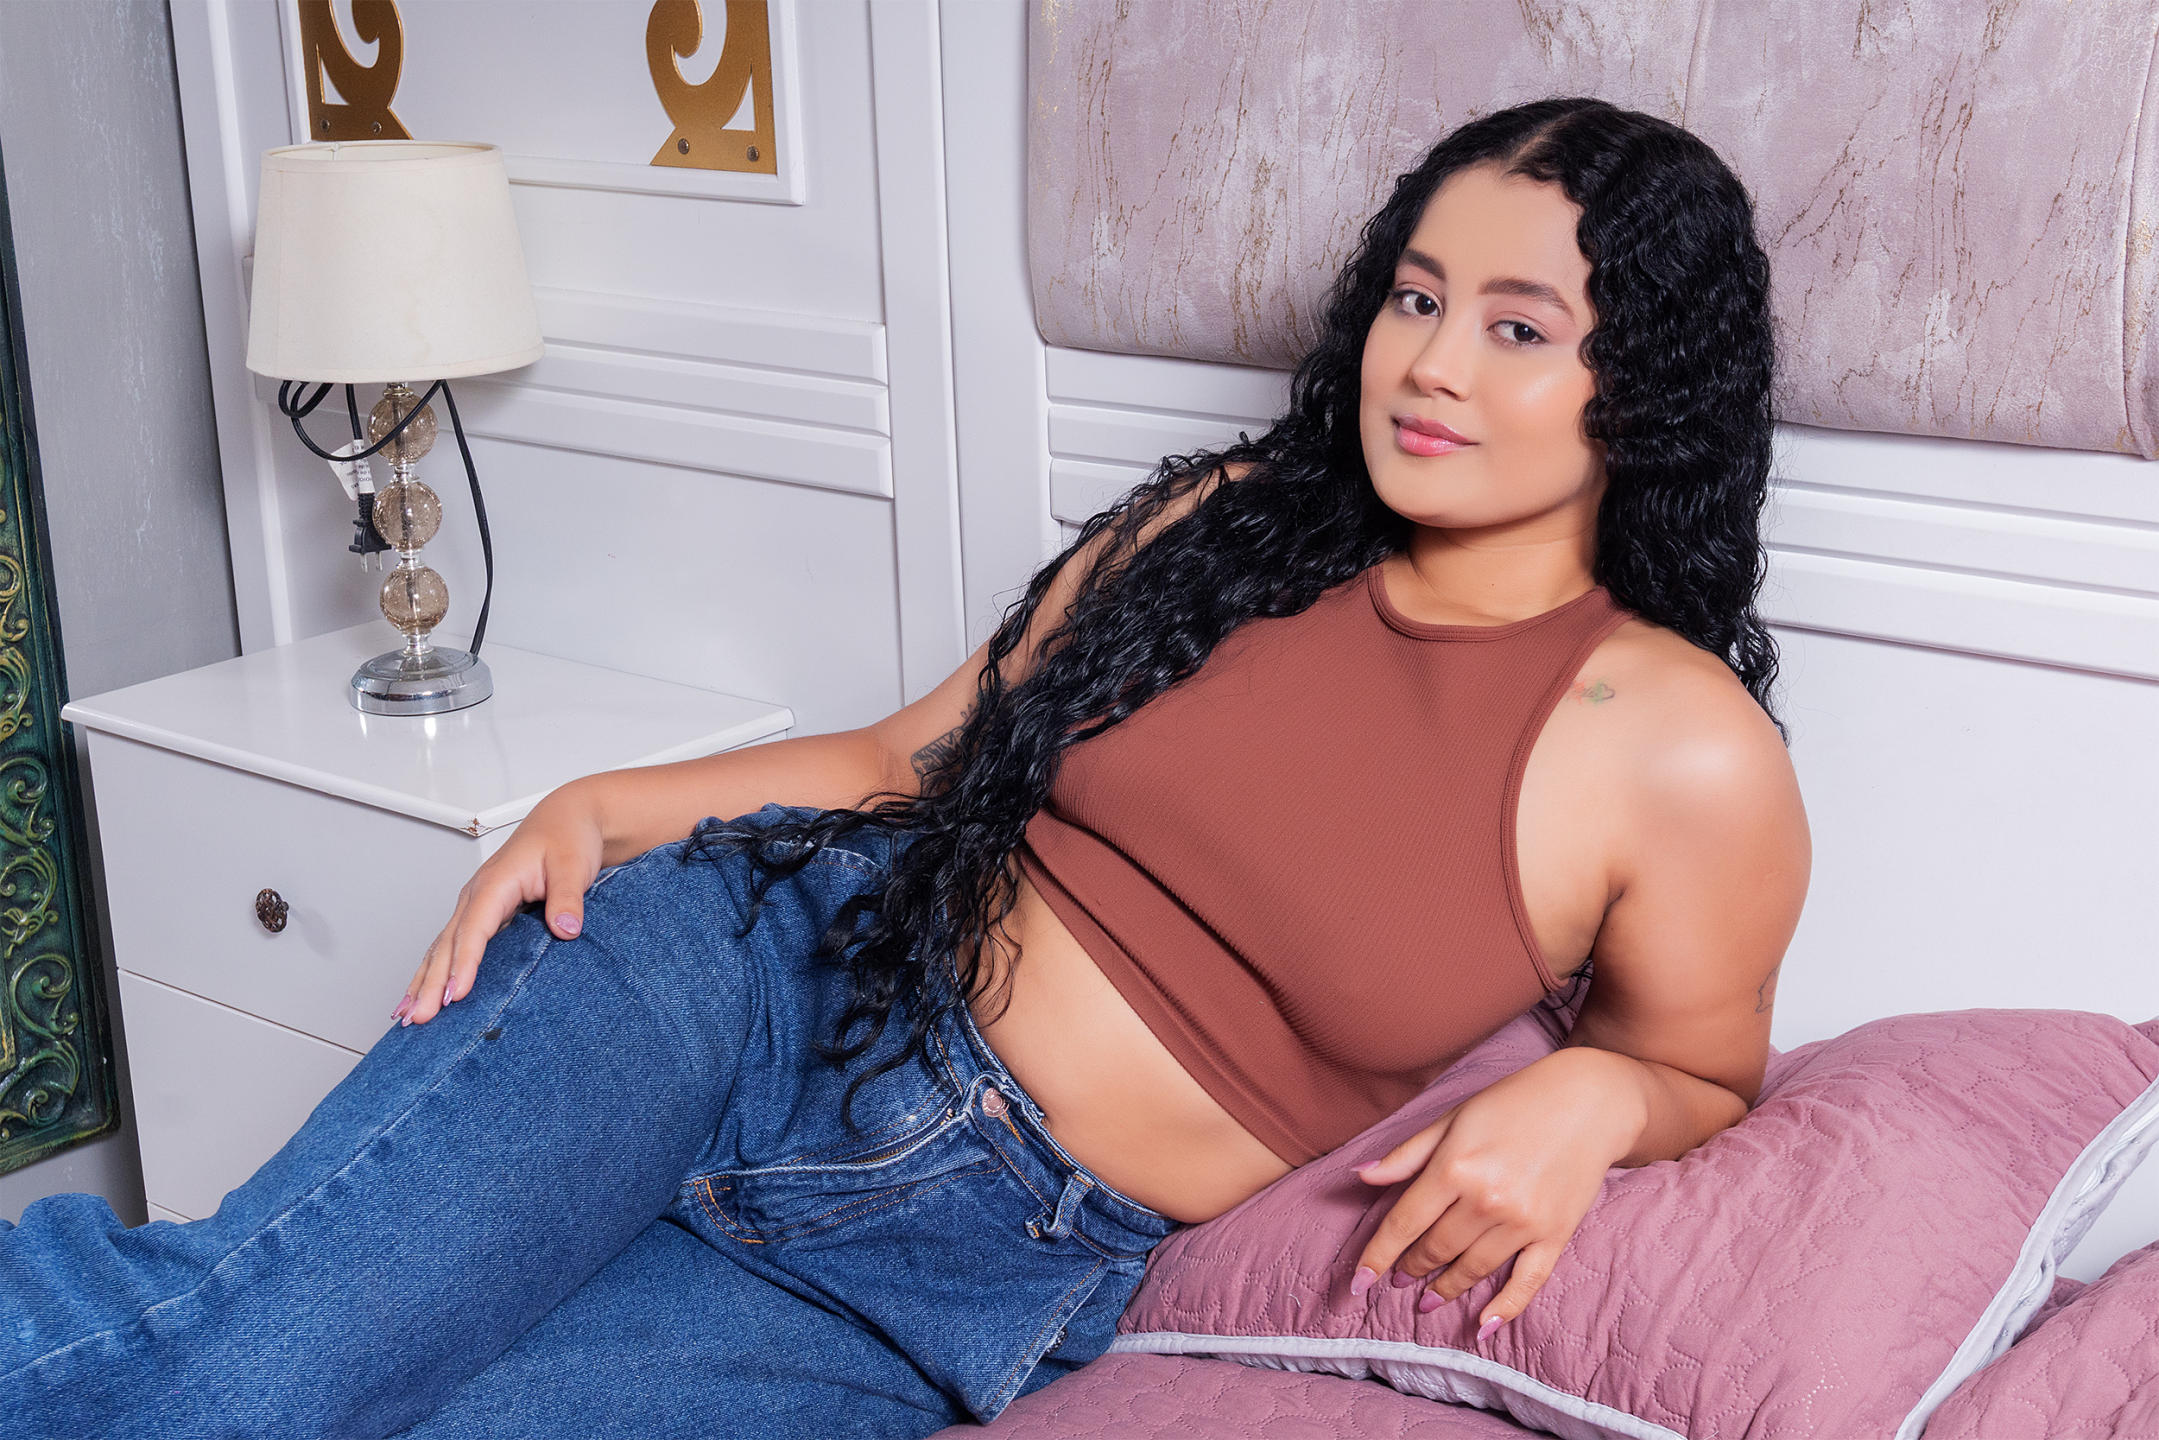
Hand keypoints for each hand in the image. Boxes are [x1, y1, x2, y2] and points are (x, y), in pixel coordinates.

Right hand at [393, 782, 607, 1026]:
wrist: (567, 819)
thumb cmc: (567, 838)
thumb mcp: (574, 865)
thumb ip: (568, 898)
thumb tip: (566, 929)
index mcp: (495, 882)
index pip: (474, 929)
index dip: (464, 964)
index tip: (456, 995)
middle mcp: (477, 894)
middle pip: (447, 944)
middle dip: (430, 983)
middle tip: (417, 1018)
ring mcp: (475, 904)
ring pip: (441, 947)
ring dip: (422, 981)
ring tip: (405, 1015)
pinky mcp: (481, 913)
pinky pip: (451, 945)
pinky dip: (432, 970)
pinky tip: (420, 993)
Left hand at [1346, 1046, 1645, 1338]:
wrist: (1587, 1101)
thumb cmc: (1513, 1103)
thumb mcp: (1452, 1118)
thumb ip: (1407, 1154)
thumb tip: (1362, 1176)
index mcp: (1454, 1166)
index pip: (1404, 1223)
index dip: (1377, 1256)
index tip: (1358, 1283)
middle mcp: (1486, 1200)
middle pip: (1436, 1248)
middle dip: (1411, 1269)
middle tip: (1398, 1280)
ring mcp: (1523, 1221)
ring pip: (1473, 1268)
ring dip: (1447, 1288)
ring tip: (1429, 1299)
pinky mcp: (1555, 1234)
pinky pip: (1526, 1281)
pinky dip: (1505, 1308)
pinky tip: (1483, 1326)